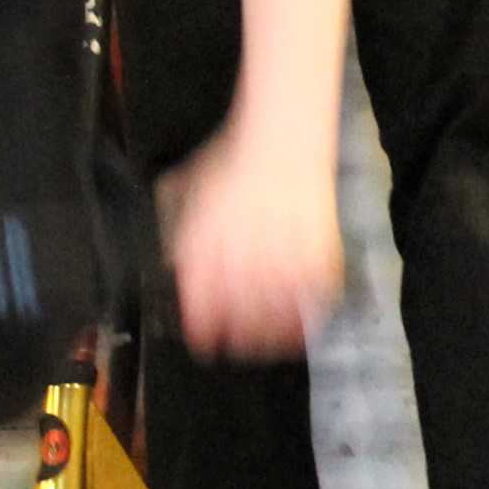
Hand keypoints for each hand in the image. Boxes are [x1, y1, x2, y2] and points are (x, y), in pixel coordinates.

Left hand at [156, 116, 341, 359]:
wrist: (281, 141)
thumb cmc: (228, 160)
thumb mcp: (183, 189)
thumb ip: (176, 229)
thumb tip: (172, 260)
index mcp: (204, 252)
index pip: (201, 309)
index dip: (203, 332)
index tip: (205, 343)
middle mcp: (240, 265)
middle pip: (237, 323)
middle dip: (236, 340)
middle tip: (238, 347)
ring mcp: (280, 266)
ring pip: (274, 322)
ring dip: (268, 339)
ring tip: (267, 347)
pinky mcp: (316, 263)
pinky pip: (312, 307)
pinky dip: (306, 323)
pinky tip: (300, 329)